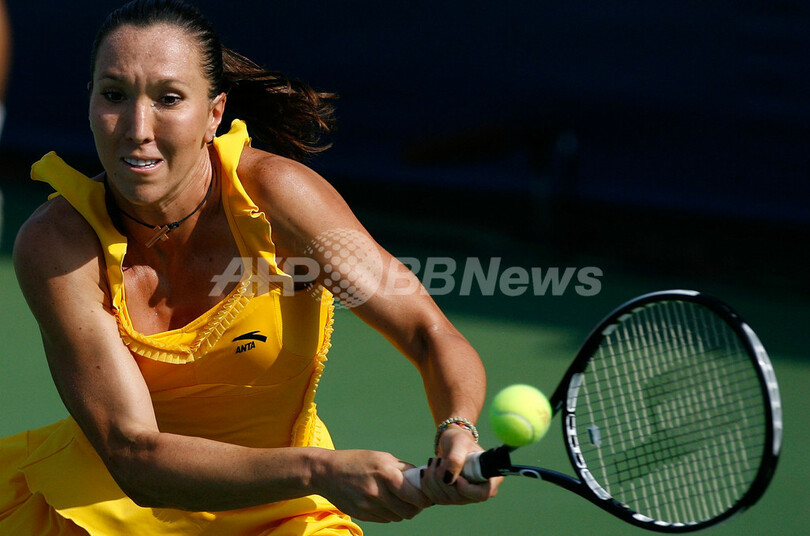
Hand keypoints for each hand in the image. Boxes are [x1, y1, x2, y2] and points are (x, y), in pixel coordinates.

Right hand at [314, 449, 431, 522]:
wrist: (327, 472)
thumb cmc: (357, 461)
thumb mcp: (381, 457)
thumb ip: (403, 469)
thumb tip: (422, 479)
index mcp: (386, 472)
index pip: (415, 495)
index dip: (424, 499)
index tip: (427, 497)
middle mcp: (377, 491)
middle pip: (408, 511)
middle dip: (416, 508)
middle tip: (416, 501)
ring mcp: (368, 505)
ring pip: (397, 517)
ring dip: (403, 511)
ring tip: (400, 500)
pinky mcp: (361, 514)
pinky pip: (385, 519)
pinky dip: (389, 513)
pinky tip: (385, 503)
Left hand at [420, 425, 501, 504]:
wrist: (449, 443)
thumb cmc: (459, 440)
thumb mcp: (459, 443)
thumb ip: (455, 459)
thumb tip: (448, 480)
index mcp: (490, 478)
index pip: (482, 494)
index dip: (467, 489)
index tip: (457, 476)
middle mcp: (478, 491)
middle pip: (459, 497)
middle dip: (443, 478)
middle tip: (438, 460)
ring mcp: (464, 497)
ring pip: (444, 498)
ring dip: (432, 479)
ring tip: (433, 461)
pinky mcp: (449, 498)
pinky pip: (434, 498)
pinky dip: (426, 484)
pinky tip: (427, 470)